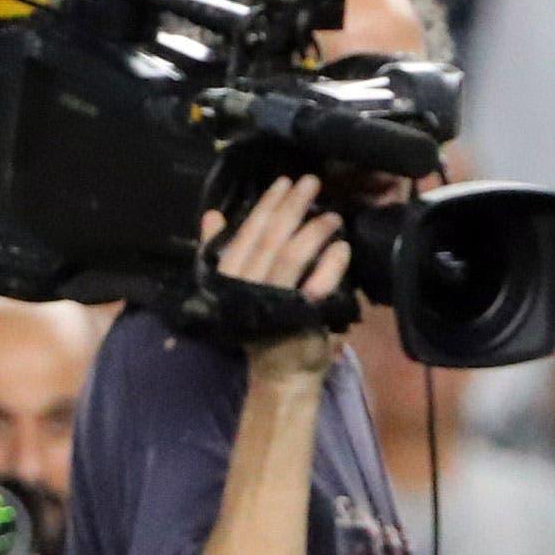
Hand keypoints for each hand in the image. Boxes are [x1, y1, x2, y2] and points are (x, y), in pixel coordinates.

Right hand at [204, 176, 349, 380]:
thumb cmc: (263, 324)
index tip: (283, 182)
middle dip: (292, 207)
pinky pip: (317, 284)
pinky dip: (331, 263)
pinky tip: (342, 247)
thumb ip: (222, 250)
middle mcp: (246, 286)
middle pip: (270, 238)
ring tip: (332, 214)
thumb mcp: (236, 287)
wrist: (281, 373)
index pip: (247, 233)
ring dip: (313, 230)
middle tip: (312, 182)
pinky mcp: (299, 317)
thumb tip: (211, 214)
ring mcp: (272, 302)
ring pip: (291, 256)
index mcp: (229, 276)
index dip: (266, 205)